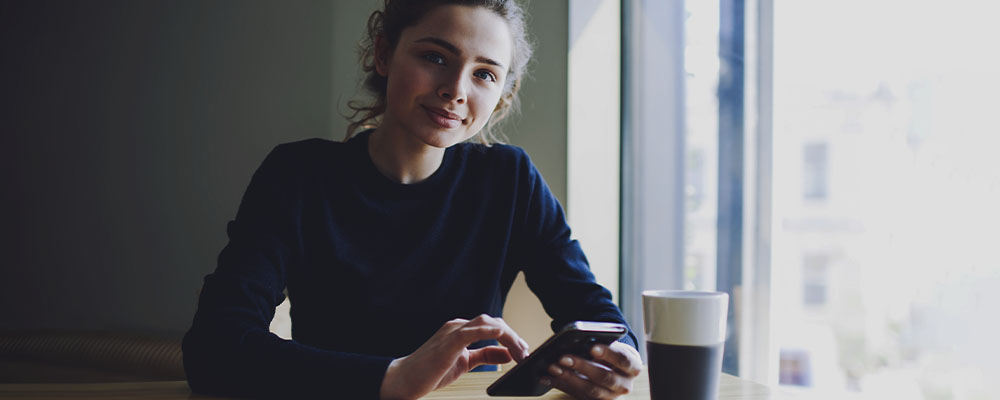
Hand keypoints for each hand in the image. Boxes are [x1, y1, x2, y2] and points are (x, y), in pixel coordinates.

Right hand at [379, 314, 529, 399]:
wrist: (405, 379)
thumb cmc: (430, 371)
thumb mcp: (466, 362)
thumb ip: (486, 355)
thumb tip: (508, 354)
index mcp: (461, 330)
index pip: (493, 326)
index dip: (511, 337)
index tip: (524, 351)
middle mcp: (458, 327)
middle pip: (493, 322)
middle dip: (513, 336)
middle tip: (526, 353)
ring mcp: (452, 332)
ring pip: (486, 323)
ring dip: (507, 335)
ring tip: (520, 351)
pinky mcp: (448, 342)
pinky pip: (470, 331)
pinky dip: (487, 329)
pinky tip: (500, 332)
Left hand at [541, 341, 642, 399]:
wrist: (617, 369)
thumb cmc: (612, 352)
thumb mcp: (612, 346)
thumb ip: (600, 344)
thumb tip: (577, 340)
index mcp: (633, 367)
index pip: (622, 360)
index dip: (608, 354)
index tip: (592, 348)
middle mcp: (624, 384)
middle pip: (604, 377)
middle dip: (582, 367)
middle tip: (563, 358)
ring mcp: (610, 396)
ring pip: (590, 389)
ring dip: (569, 378)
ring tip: (552, 368)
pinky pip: (577, 395)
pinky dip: (561, 384)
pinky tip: (547, 377)